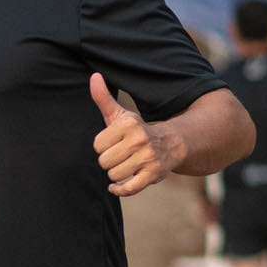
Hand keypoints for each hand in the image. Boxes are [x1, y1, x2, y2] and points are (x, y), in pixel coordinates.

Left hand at [91, 73, 185, 196]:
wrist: (172, 143)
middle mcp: (139, 141)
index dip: (103, 146)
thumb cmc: (137, 130)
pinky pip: (128, 189)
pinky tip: (117, 186)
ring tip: (126, 165)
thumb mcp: (121, 114)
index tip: (114, 143)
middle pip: (104, 161)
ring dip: (116, 174)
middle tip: (120, 155)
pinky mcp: (153, 175)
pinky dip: (120, 190)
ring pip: (114, 175)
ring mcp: (147, 159)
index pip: (97, 145)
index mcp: (128, 125)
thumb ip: (104, 98)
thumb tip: (93, 76)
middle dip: (109, 160)